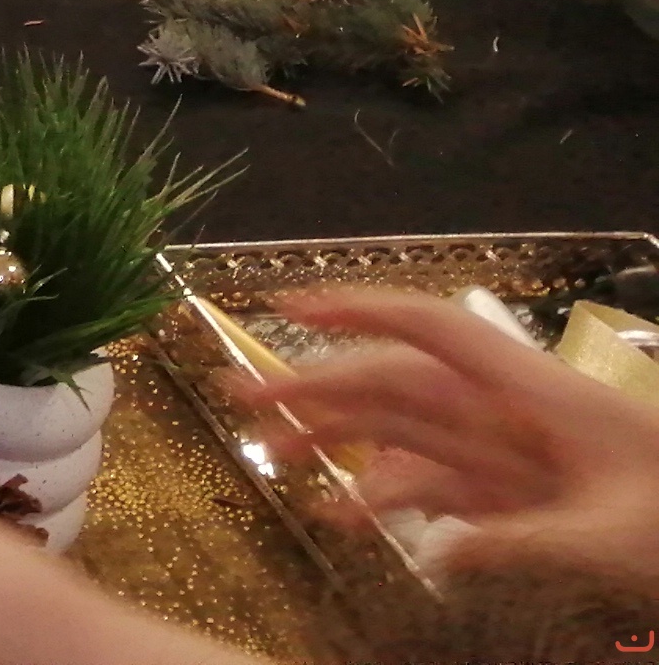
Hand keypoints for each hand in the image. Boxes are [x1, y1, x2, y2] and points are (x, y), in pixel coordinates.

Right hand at [240, 288, 658, 601]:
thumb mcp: (614, 537)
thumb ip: (527, 543)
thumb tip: (439, 551)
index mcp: (531, 393)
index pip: (432, 331)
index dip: (360, 309)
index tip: (287, 304)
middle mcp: (505, 411)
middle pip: (396, 383)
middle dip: (316, 385)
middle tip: (241, 398)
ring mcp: (506, 452)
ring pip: (403, 431)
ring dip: (337, 439)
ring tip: (271, 455)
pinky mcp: (513, 494)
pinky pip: (434, 483)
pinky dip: (385, 494)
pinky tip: (345, 516)